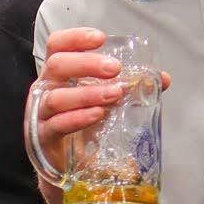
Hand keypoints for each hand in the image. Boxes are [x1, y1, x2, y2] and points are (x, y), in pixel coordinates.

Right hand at [31, 28, 172, 151]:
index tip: (100, 39)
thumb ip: (129, 87)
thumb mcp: (105, 101)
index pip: (58, 45)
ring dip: (88, 93)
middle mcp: (45, 89)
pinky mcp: (43, 138)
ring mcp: (41, 113)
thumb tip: (161, 79)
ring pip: (57, 97)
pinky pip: (58, 125)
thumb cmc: (82, 124)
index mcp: (58, 74)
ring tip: (115, 94)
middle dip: (87, 64)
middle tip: (115, 68)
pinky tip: (98, 115)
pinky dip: (78, 118)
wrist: (68, 165)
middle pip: (57, 65)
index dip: (75, 38)